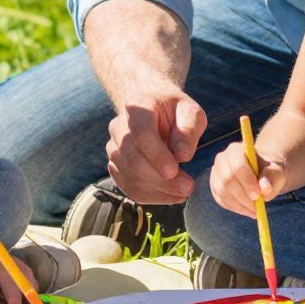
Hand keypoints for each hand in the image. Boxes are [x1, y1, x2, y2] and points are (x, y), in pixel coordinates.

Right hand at [106, 86, 206, 203]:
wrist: (156, 110)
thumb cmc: (176, 111)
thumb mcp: (190, 112)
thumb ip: (189, 130)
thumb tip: (182, 155)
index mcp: (137, 107)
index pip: (141, 133)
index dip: (156, 155)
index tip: (174, 171)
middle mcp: (118, 127)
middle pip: (133, 159)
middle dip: (161, 179)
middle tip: (188, 187)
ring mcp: (114, 148)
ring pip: (130, 177)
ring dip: (158, 191)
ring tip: (184, 192)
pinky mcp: (116, 166)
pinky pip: (129, 187)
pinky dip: (151, 196)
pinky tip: (171, 195)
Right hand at [209, 139, 288, 217]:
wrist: (261, 173)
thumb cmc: (268, 171)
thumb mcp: (276, 171)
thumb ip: (272, 177)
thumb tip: (265, 188)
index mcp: (236, 149)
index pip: (237, 165)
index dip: (247, 182)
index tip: (259, 194)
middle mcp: (222, 158)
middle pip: (227, 180)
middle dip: (243, 196)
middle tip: (257, 206)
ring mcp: (216, 173)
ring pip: (222, 192)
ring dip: (239, 205)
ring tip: (255, 210)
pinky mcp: (214, 186)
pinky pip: (220, 200)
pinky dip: (234, 208)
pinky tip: (247, 209)